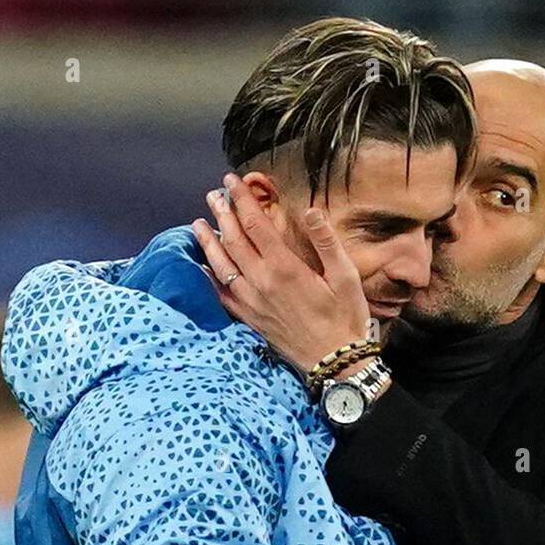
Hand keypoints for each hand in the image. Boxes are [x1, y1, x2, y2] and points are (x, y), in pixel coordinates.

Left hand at [192, 172, 371, 372]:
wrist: (336, 363)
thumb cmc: (345, 317)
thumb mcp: (346, 276)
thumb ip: (326, 242)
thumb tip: (311, 211)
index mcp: (285, 268)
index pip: (255, 224)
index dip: (241, 200)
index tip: (231, 181)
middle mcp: (263, 283)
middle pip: (233, 241)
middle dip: (222, 214)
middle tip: (213, 195)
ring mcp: (253, 303)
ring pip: (222, 267)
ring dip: (209, 243)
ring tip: (198, 224)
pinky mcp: (252, 319)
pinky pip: (223, 296)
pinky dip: (210, 280)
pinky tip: (203, 268)